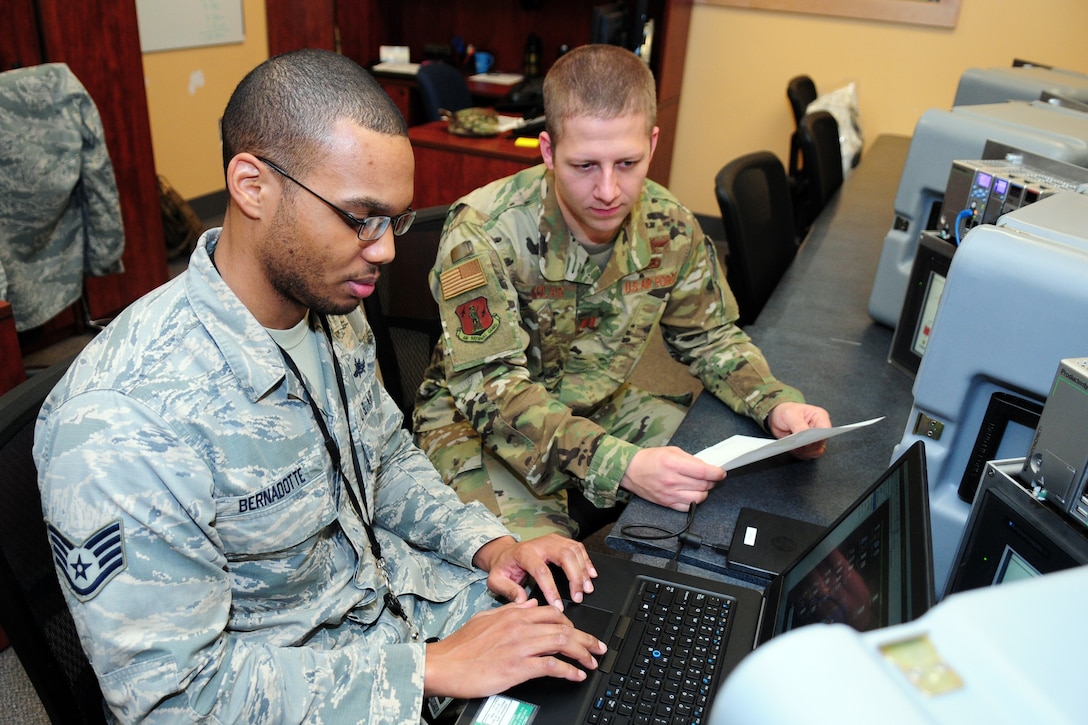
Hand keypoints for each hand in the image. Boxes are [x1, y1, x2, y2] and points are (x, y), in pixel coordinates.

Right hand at [423, 599, 606, 698]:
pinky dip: (569, 670)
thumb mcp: (485, 618)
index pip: (552, 612)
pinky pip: (552, 666)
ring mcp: (521, 646)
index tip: (580, 632)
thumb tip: (529, 603)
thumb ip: (510, 610)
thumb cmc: (460, 646)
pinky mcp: (519, 667)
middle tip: (598, 648)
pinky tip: (577, 675)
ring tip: (593, 662)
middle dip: (586, 639)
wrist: (444, 665)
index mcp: (513, 614)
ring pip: (562, 643)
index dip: (571, 623)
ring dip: (583, 653)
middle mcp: (520, 627)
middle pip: (563, 628)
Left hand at [473, 535, 597, 609]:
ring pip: (573, 550)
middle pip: (564, 556)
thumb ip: (508, 590)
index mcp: (524, 553)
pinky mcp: (559, 541)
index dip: (552, 589)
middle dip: (575, 577)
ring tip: (587, 588)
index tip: (558, 606)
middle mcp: (540, 544)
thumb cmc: (503, 568)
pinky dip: (586, 561)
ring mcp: (551, 540)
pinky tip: (591, 574)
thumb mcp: (496, 581)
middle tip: (579, 597)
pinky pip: (577, 548)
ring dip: (583, 570)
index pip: (542, 571)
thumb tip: (523, 601)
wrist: (505, 553)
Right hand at [619, 446, 725, 510]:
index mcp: (674, 463)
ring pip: (698, 498)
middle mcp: (672, 480)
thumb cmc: (650, 459)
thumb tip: (707, 467)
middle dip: (712, 481)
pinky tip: (692, 494)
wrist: (631, 470)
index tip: (721, 472)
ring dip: (704, 492)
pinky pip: (688, 507)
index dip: (716, 473)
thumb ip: (690, 459)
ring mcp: (669, 494)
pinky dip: (694, 501)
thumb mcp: (671, 451)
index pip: (703, 471)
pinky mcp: (666, 503)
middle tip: (711, 477)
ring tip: (701, 485)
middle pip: (703, 485)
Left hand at [767, 402, 831, 459]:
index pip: (826, 430)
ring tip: (793, 446)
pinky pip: (807, 455)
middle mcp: (819, 429)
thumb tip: (804, 436)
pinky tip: (792, 449)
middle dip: (808, 446)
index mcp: (820, 417)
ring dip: (803, 452)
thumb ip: (799, 425)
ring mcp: (814, 439)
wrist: (777, 417)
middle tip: (796, 444)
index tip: (807, 441)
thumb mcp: (790, 415)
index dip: (818, 437)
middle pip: (820, 443)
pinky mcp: (808, 446)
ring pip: (814, 451)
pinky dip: (800, 454)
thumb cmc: (786, 411)